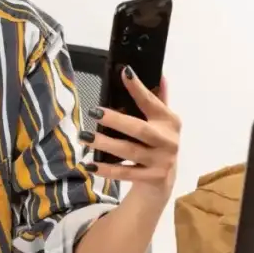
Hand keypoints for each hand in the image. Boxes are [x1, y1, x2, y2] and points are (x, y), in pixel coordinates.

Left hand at [81, 66, 181, 198]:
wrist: (164, 180)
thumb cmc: (158, 143)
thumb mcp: (162, 122)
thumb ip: (159, 99)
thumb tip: (158, 74)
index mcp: (169, 122)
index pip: (151, 102)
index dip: (139, 88)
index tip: (125, 73)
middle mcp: (168, 141)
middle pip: (138, 129)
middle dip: (115, 120)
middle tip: (93, 112)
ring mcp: (161, 161)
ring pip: (129, 151)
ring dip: (105, 144)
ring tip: (84, 137)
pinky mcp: (151, 178)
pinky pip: (125, 173)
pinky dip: (107, 169)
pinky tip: (91, 165)